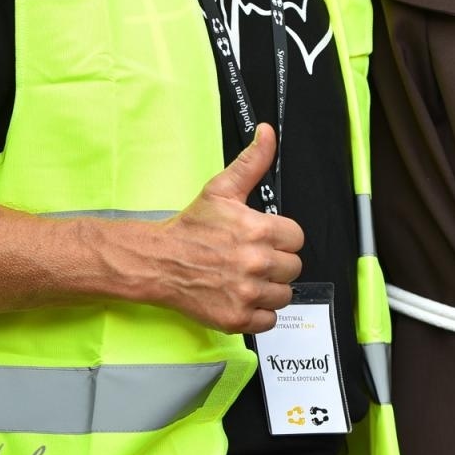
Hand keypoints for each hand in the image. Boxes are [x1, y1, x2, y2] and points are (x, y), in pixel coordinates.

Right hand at [156, 123, 303, 333]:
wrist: (157, 261)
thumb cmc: (190, 228)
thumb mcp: (222, 189)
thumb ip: (253, 162)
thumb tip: (268, 133)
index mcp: (259, 231)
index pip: (297, 239)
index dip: (282, 238)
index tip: (264, 238)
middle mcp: (257, 263)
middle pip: (293, 267)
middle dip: (276, 263)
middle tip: (252, 258)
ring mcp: (247, 293)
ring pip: (284, 295)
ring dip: (270, 288)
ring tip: (247, 277)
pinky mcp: (236, 318)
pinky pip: (268, 321)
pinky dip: (258, 313)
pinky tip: (241, 297)